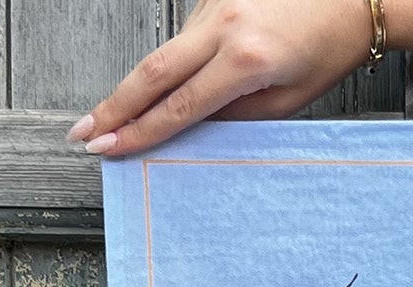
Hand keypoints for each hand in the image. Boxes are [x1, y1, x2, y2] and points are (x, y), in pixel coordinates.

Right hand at [67, 0, 370, 156]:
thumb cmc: (329, 49)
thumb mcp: (289, 99)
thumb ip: (239, 116)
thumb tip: (194, 129)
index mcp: (246, 60)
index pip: (180, 106)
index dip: (140, 131)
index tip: (109, 148)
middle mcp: (223, 26)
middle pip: (153, 72)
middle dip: (114, 107)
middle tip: (84, 133)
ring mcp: (214, 5)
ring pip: (164, 53)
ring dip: (135, 89)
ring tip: (108, 119)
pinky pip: (182, 39)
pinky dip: (165, 67)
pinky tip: (150, 90)